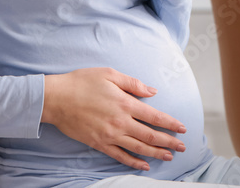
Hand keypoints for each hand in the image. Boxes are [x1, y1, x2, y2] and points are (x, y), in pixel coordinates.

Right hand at [41, 67, 186, 171]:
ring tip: (169, 157)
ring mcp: (110, 135)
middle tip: (182, 147)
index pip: (154, 117)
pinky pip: (120, 156)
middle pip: (150, 136)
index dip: (170, 124)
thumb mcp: (109, 74)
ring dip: (156, 154)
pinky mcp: (99, 143)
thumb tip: (152, 91)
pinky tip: (144, 165)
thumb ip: (133, 84)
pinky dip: (134, 162)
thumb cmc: (82, 82)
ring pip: (138, 148)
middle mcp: (120, 122)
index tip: (182, 128)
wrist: (57, 98)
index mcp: (125, 103)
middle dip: (169, 142)